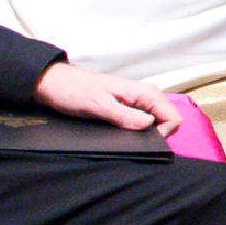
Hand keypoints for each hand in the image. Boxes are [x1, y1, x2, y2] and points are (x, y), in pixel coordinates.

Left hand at [35, 63, 187, 132]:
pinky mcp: (126, 107)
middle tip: (128, 141)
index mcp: (145, 93)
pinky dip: (133, 131)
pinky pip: (140, 122)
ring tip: (121, 138)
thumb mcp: (98, 105)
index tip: (141, 142)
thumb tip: (150, 126)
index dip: (163, 134)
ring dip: (142, 134)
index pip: (173, 118)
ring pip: (154, 123)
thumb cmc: (74, 91)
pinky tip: (117, 134)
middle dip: (153, 135)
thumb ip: (124, 116)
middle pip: (165, 121)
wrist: (52, 82)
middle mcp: (145, 96)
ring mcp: (136, 102)